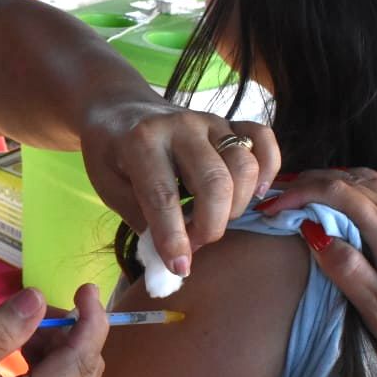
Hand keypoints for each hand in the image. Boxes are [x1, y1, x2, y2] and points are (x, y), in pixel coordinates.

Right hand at [0, 285, 107, 376]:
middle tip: (35, 307)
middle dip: (73, 333)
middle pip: (86, 372)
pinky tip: (22, 346)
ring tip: (20, 326)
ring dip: (60, 346)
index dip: (91, 322)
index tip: (87, 287)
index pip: (80, 362)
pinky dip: (49, 362)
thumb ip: (0, 330)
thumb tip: (39, 298)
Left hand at [80, 107, 279, 276]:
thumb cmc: (111, 153)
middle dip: (210, 225)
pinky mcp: (228, 121)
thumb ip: (139, 218)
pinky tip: (254, 193)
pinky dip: (268, 168)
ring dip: (236, 205)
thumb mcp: (108, 187)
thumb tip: (171, 256)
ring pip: (244, 166)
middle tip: (195, 243)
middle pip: (215, 182)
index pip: (163, 195)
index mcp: (141, 142)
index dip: (173, 236)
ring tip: (211, 219)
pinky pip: (262, 139)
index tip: (179, 267)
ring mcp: (209, 121)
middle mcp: (181, 126)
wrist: (119, 110)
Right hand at [256, 168, 376, 376]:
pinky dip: (351, 185)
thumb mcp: (375, 310)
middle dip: (308, 182)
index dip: (301, 192)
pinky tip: (333, 197)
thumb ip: (344, 268)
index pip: (340, 193)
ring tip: (298, 192)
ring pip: (366, 176)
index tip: (274, 205)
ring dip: (329, 180)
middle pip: (350, 178)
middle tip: (277, 196)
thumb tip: (312, 230)